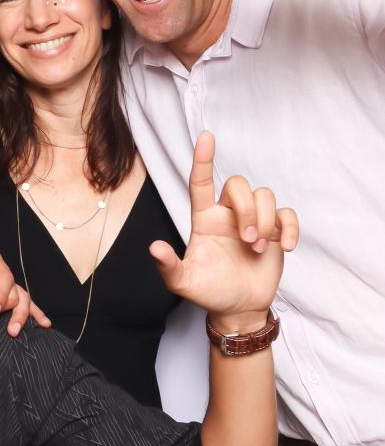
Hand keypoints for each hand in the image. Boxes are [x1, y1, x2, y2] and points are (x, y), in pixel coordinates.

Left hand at [0, 248, 51, 336]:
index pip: (5, 277)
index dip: (2, 296)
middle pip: (14, 291)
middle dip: (8, 311)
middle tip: (6, 331)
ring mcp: (1, 282)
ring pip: (20, 298)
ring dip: (20, 316)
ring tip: (15, 332)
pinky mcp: (0, 295)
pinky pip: (19, 302)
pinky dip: (32, 312)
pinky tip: (44, 323)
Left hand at [149, 132, 297, 326]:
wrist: (238, 308)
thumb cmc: (209, 291)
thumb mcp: (184, 282)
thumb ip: (168, 267)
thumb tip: (154, 248)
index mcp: (204, 219)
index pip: (200, 183)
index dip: (202, 160)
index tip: (206, 137)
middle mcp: (228, 214)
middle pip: (239, 184)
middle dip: (246, 209)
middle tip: (246, 240)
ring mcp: (253, 220)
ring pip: (264, 194)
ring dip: (264, 221)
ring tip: (256, 249)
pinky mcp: (275, 231)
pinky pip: (287, 214)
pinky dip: (290, 228)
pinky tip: (285, 247)